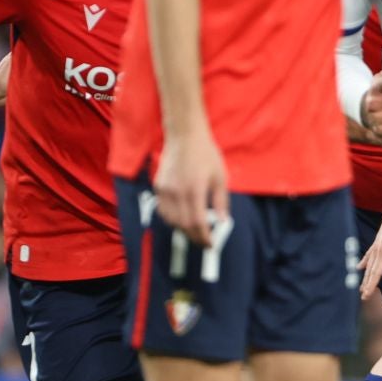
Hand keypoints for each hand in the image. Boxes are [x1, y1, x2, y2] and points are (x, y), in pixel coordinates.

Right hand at [154, 127, 227, 245]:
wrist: (184, 136)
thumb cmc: (206, 154)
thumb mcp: (220, 177)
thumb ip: (221, 201)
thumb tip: (223, 222)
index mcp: (195, 190)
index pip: (197, 223)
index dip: (204, 237)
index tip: (211, 244)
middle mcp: (177, 192)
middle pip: (183, 225)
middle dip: (195, 237)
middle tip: (204, 242)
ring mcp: (165, 190)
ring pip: (171, 220)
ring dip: (183, 230)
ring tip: (194, 232)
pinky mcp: (158, 186)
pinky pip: (163, 210)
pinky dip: (172, 219)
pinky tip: (181, 219)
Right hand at [357, 183, 381, 298]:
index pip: (377, 272)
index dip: (372, 283)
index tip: (367, 293)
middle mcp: (378, 249)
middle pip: (371, 270)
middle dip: (367, 284)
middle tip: (363, 297)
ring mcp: (376, 246)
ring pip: (369, 265)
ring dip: (365, 276)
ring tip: (361, 288)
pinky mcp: (377, 242)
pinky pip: (369, 255)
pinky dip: (364, 262)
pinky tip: (359, 268)